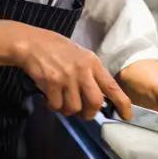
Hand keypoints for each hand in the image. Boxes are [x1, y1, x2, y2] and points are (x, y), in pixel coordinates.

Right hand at [14, 27, 131, 119]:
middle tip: (82, 113)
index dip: (122, 103)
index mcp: (92, 62)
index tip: (126, 116)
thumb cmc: (55, 48)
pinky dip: (53, 106)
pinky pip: (56, 106)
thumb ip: (90, 73)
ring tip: (60, 101)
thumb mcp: (79, 55)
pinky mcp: (51, 83)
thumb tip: (98, 97)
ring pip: (74, 107)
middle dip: (89, 113)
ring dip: (67, 110)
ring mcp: (66, 77)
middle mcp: (82, 70)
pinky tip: (49, 98)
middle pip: (94, 102)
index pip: (112, 86)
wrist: (30, 43)